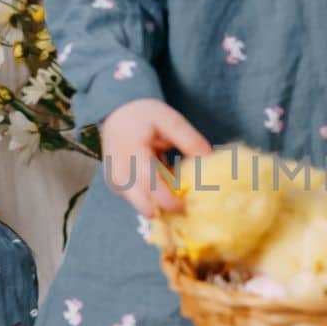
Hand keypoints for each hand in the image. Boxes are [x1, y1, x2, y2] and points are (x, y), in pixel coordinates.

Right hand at [100, 97, 212, 216]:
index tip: (192, 205)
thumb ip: (189, 140)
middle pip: (145, 207)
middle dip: (168, 211)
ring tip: (176, 187)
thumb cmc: (143, 116)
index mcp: (133, 155)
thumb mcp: (169, 120)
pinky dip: (155, 198)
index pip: (152, 187)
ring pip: (144, 207)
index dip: (173, 201)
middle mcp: (121, 174)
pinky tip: (164, 183)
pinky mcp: (118, 190)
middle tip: (188, 205)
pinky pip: (141, 202)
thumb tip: (210, 161)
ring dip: (163, 205)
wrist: (116, 114)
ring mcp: (117, 184)